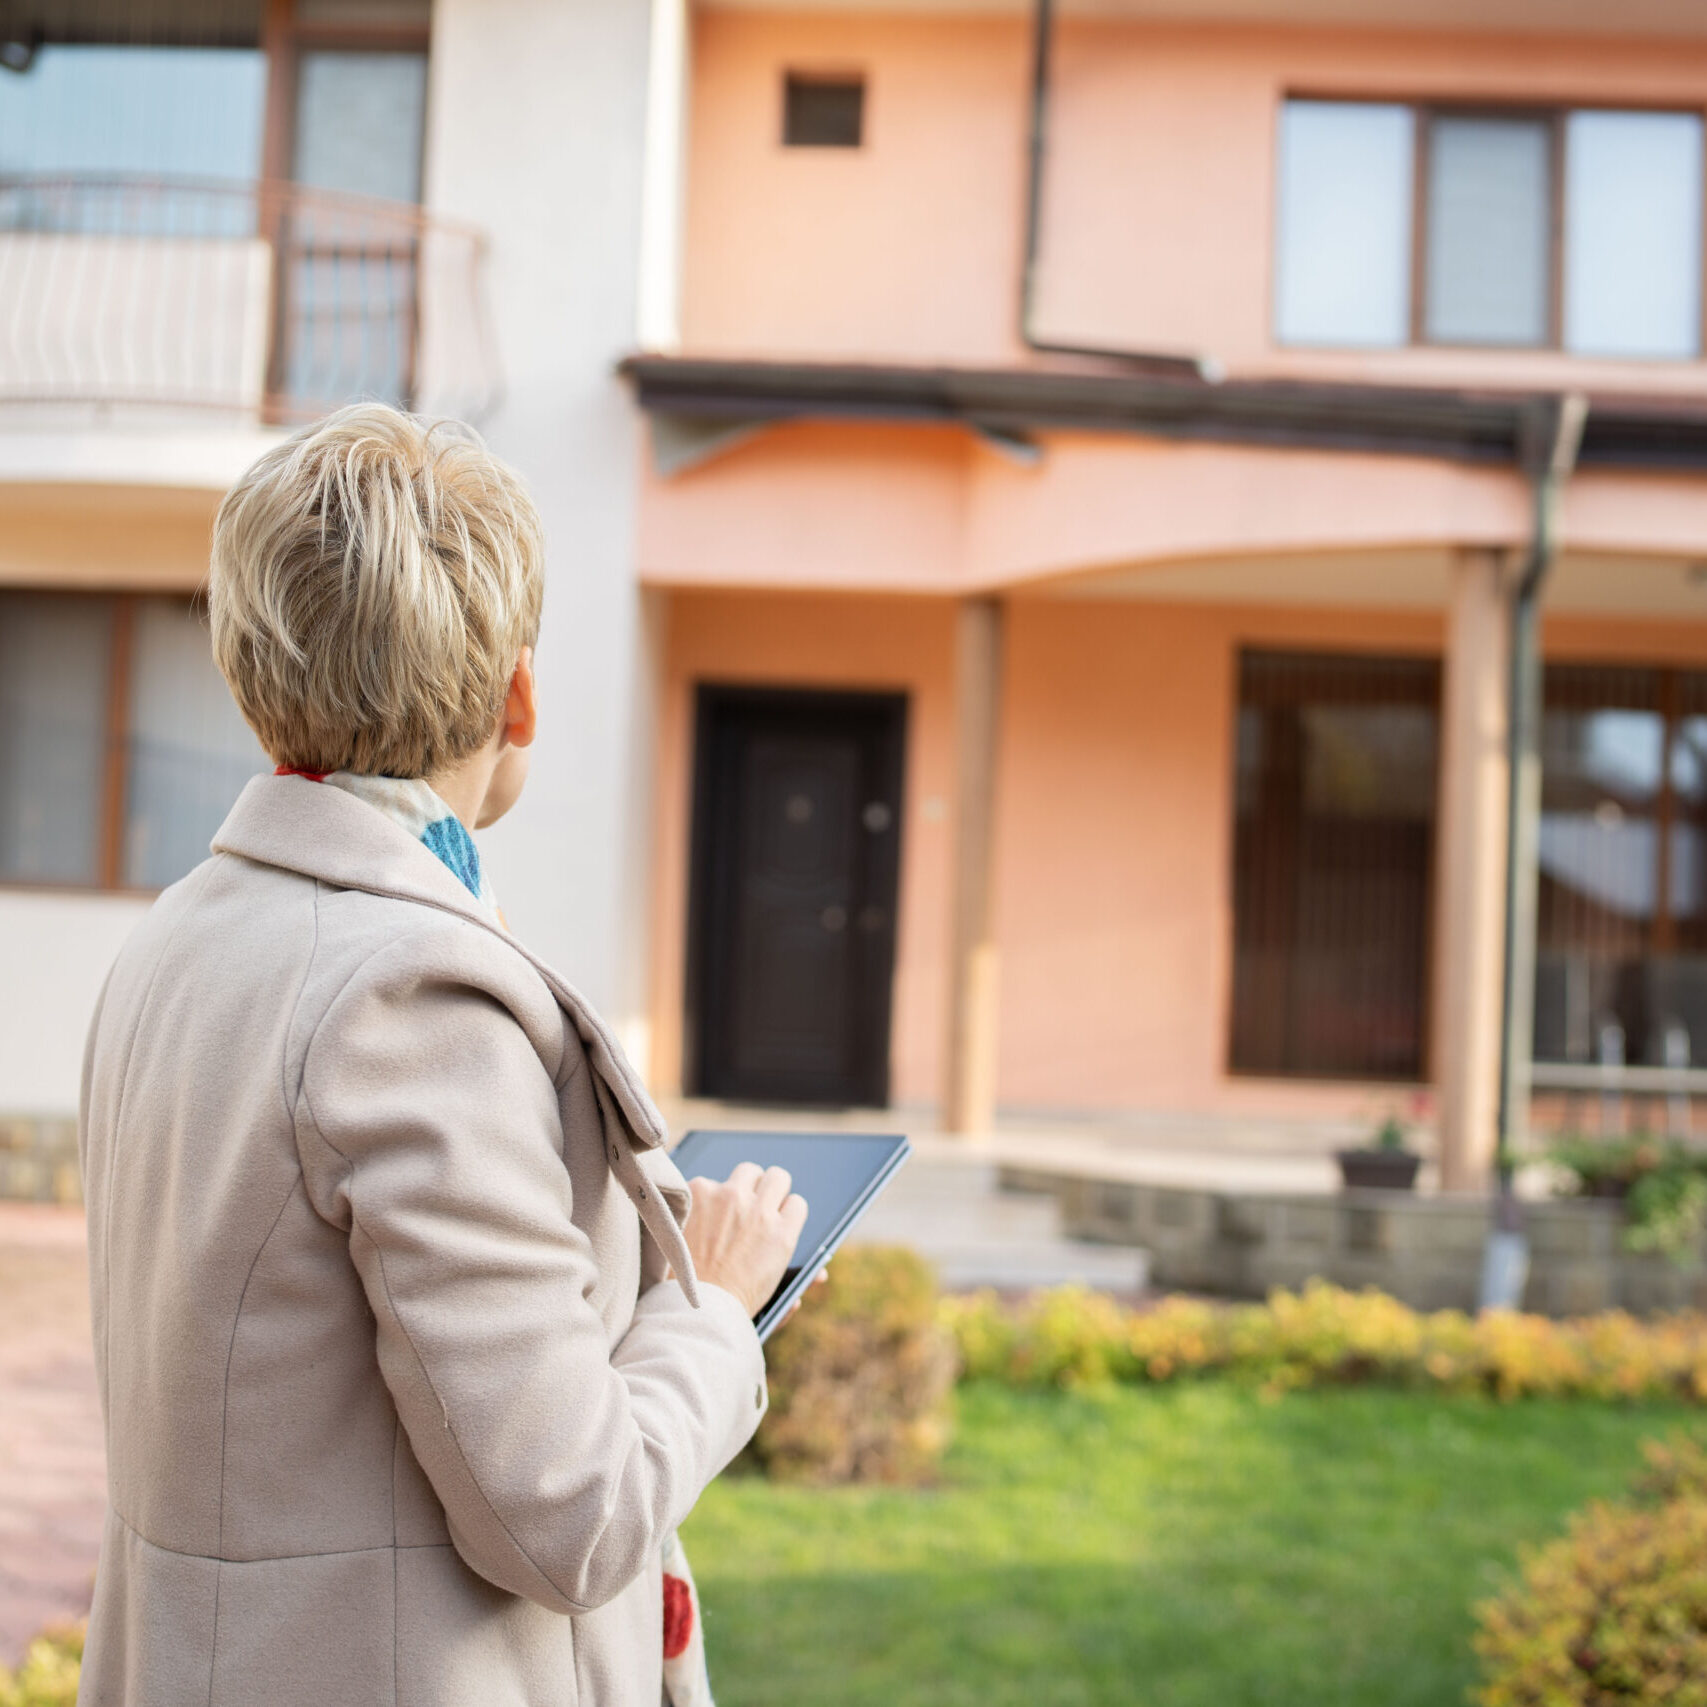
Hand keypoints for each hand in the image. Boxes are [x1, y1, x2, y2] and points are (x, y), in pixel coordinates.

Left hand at [684, 1164, 808, 1318]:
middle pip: (778, 1177)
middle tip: (756, 1204)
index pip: (797, 1203)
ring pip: (747, 1172)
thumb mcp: (773, 1298)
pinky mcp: (700, 1191)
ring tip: (727, 1207)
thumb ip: (798, 1282)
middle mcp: (760, 1210)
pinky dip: (705, 1198)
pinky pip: (709, 1183)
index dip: (785, 1212)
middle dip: (769, 1189)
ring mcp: (729, 1197)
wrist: (688, 1306)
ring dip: (741, 1186)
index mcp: (782, 1234)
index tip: (775, 1219)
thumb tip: (820, 1275)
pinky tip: (698, 1220)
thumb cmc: (730, 1306)